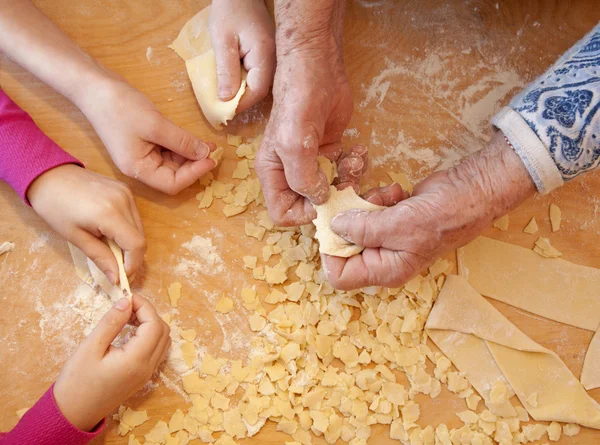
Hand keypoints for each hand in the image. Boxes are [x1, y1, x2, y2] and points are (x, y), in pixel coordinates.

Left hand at [28, 165, 144, 281]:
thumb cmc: (55, 207)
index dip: (133, 264)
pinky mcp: (125, 190)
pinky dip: (127, 230)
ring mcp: (127, 193)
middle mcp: (124, 201)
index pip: (136, 244)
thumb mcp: (75, 237)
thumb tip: (116, 279)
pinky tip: (111, 233)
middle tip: (116, 269)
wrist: (49, 175)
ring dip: (130, 244)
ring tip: (111, 250)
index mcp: (110, 213)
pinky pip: (134, 216)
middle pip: (140, 237)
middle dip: (132, 257)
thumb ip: (100, 258)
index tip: (122, 277)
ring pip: (139, 228)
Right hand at [54, 295, 170, 431]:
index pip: (154, 324)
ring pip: (162, 340)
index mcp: (137, 360)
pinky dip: (149, 336)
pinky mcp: (143, 376)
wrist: (73, 414)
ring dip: (150, 324)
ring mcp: (148, 373)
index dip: (144, 306)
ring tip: (126, 318)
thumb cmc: (77, 382)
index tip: (127, 297)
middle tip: (125, 307)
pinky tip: (129, 332)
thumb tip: (127, 301)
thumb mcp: (90, 347)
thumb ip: (111, 322)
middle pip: (163, 330)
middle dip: (148, 313)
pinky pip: (156, 350)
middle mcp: (148, 367)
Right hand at [81, 78, 217, 194]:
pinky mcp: (144, 142)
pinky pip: (167, 151)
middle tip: (213, 150)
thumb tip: (205, 154)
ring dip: (190, 155)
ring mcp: (141, 154)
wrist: (94, 86)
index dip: (194, 174)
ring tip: (207, 143)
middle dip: (194, 164)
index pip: (171, 184)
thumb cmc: (120, 106)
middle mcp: (139, 166)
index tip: (211, 159)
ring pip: (172, 163)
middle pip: (173, 176)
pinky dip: (181, 146)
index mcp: (137, 169)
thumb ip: (182, 142)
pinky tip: (193, 138)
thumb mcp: (156, 125)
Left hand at [209, 0, 274, 111]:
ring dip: (242, 91)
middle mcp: (274, 59)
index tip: (225, 111)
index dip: (242, 104)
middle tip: (223, 107)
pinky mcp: (267, 56)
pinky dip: (244, 81)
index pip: (258, 90)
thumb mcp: (222, 39)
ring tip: (226, 95)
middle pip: (261, 90)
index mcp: (265, 54)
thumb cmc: (229, 10)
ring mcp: (273, 58)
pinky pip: (258, 75)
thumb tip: (226, 99)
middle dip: (242, 100)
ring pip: (259, 84)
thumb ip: (225, 69)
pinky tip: (233, 80)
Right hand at [255, 5, 357, 225]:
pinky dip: (356, 166)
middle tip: (347, 179)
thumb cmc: (298, 101)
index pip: (283, 212)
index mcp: (273, 173)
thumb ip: (303, 178)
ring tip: (354, 159)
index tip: (324, 199)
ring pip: (333, 190)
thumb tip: (319, 199)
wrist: (318, 68)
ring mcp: (312, 163)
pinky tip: (358, 150)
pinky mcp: (331, 152)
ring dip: (349, 180)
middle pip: (311, 204)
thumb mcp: (294, 143)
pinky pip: (346, 172)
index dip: (304, 213)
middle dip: (333, 196)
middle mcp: (291, 171)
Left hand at [322, 131, 536, 289]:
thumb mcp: (401, 224)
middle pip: (343, 246)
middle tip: (365, 201)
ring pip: (354, 223)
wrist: (471, 191)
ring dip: (366, 204)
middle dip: (350, 220)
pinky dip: (378, 197)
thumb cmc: (445, 215)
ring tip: (388, 196)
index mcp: (385, 271)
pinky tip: (397, 193)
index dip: (331, 251)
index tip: (336, 222)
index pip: (339, 275)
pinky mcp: (391, 220)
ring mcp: (386, 239)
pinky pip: (369, 209)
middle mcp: (383, 259)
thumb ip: (363, 228)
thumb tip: (333, 226)